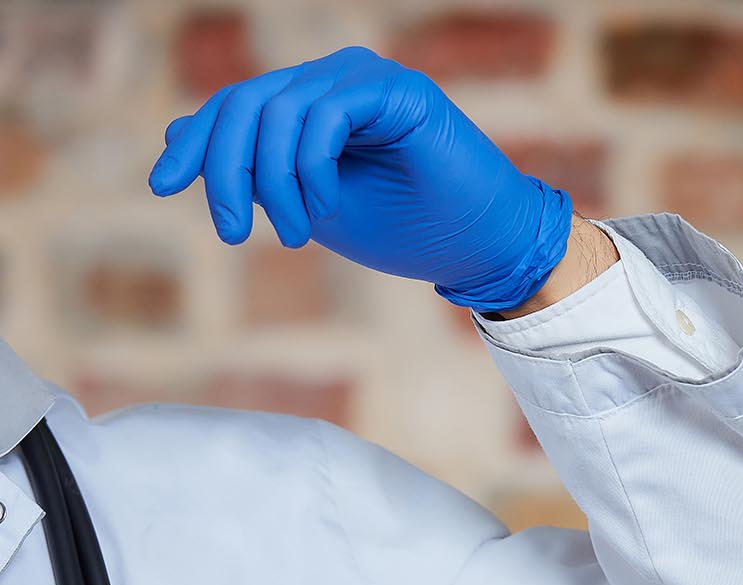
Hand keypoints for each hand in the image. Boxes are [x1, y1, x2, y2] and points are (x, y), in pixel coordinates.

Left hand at [148, 46, 574, 312]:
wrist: (482, 248)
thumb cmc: (410, 230)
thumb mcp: (312, 205)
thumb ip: (257, 170)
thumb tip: (179, 135)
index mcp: (315, 102)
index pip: (236, 106)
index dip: (194, 142)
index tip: (161, 185)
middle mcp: (337, 79)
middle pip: (246, 103)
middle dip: (222, 168)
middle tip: (229, 231)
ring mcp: (367, 79)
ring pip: (278, 108)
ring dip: (273, 180)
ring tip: (293, 234)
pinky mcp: (398, 91)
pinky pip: (324, 114)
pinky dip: (310, 165)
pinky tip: (321, 206)